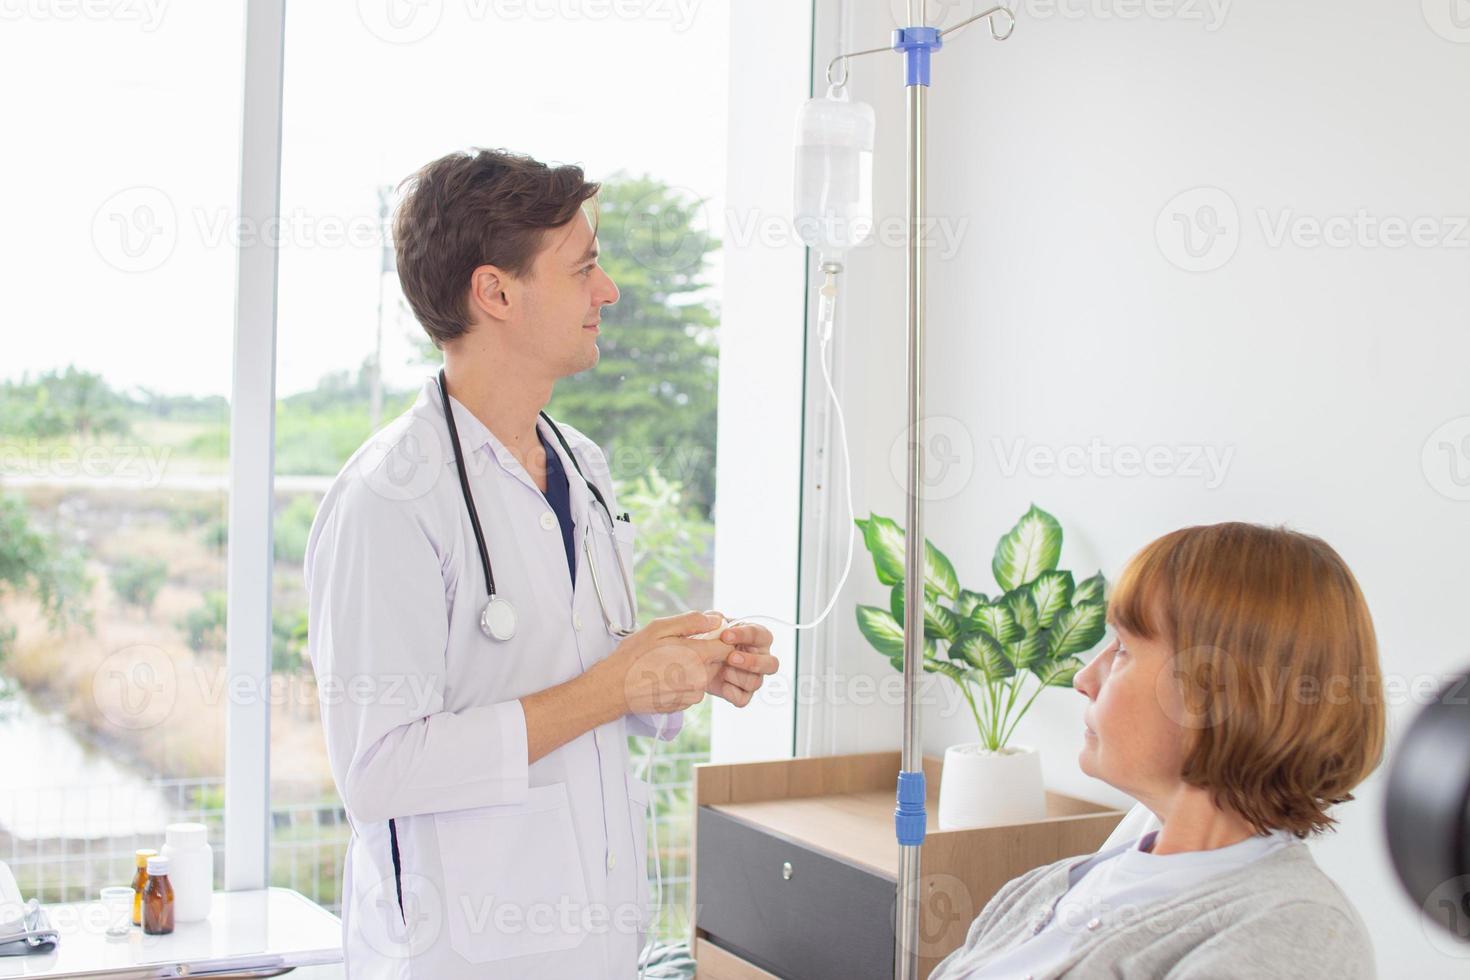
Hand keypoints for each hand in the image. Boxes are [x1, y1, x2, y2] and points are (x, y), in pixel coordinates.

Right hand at [603, 611, 734, 715]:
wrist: (614, 687)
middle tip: (679, 646)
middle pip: (717, 661)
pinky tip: (665, 676)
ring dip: (694, 667)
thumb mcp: (659, 628)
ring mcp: (692, 695)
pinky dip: (685, 681)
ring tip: (668, 662)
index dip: (719, 637)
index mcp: (697, 656)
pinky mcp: (684, 705)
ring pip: (705, 675)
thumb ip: (692, 622)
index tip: (705, 634)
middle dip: (705, 652)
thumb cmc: (634, 655)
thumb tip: (716, 620)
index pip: (727, 646)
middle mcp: (699, 679)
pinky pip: (693, 688)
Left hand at [704, 616, 776, 707]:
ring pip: (756, 683)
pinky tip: (722, 684)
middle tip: (731, 657)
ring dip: (736, 676)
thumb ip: (715, 618)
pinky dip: (731, 693)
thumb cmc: (710, 639)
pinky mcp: (742, 694)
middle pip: (772, 664)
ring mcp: (754, 678)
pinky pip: (743, 699)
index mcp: (758, 638)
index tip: (725, 636)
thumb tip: (719, 619)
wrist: (696, 661)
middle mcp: (761, 658)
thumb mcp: (711, 624)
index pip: (760, 635)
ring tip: (720, 669)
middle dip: (752, 662)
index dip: (744, 635)